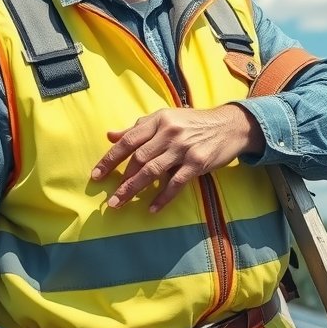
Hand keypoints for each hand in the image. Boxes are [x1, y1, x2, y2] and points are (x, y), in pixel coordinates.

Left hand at [92, 104, 262, 211]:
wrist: (230, 125)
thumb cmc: (194, 123)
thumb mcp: (166, 118)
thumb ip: (138, 128)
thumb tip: (110, 136)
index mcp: (158, 120)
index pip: (128, 141)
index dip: (110, 159)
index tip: (96, 175)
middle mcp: (169, 132)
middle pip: (138, 159)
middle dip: (122, 180)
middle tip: (109, 199)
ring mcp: (183, 148)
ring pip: (153, 171)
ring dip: (134, 190)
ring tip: (120, 203)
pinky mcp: (197, 162)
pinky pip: (176, 183)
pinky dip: (163, 197)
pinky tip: (152, 208)